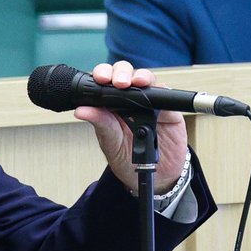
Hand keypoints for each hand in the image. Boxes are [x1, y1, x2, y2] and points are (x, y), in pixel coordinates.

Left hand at [72, 61, 189, 196]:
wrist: (155, 177)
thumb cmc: (130, 160)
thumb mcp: (112, 145)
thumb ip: (101, 125)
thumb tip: (81, 111)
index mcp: (110, 106)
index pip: (104, 82)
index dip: (102, 75)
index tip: (100, 78)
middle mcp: (130, 100)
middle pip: (125, 74)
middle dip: (121, 72)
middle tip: (119, 82)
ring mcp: (150, 103)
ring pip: (146, 79)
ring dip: (141, 77)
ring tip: (136, 83)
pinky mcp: (168, 110)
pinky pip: (166, 95)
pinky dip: (161, 91)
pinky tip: (155, 96)